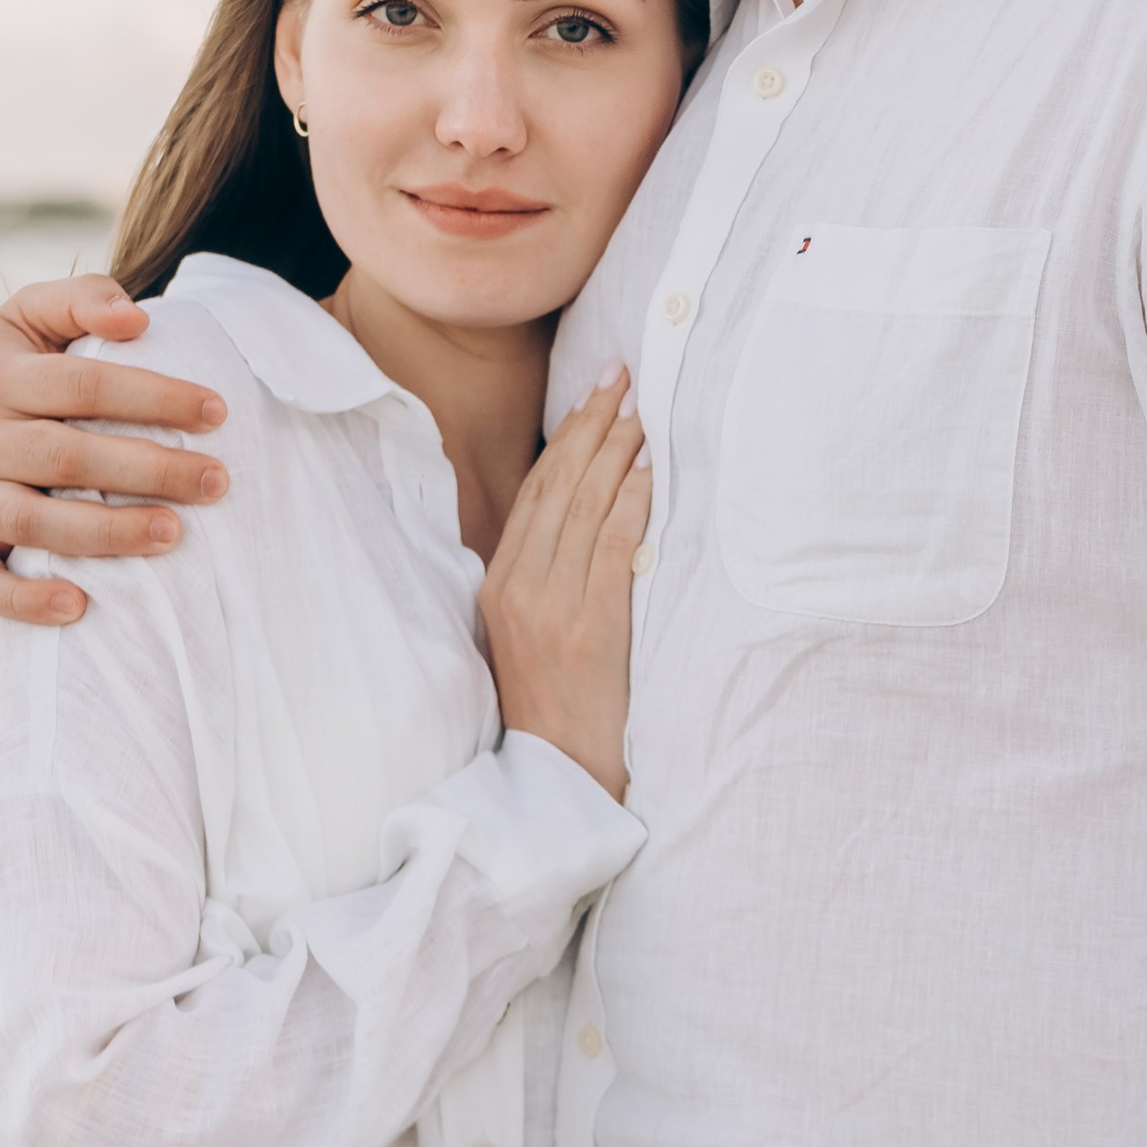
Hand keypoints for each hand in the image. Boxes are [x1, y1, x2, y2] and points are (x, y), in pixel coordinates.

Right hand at [0, 276, 231, 628]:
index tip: (217, 412)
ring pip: (34, 521)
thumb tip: (136, 318)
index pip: (85, 385)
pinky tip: (78, 607)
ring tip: (173, 534)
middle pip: (68, 457)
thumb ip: (80, 300)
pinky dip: (24, 600)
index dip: (153, 396)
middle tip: (217, 481)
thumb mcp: (25, 319)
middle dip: (149, 469)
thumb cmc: (0, 373)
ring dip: (106, 533)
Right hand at [480, 373, 649, 801]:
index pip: (534, 493)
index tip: (593, 394)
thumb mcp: (530, 632)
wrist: (561, 771)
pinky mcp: (587, 627)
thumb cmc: (556, 703)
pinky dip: (630, 501)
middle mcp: (517, 587)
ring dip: (615, 450)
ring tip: (641, 408)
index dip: (565, 438)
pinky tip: (649, 469)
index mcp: (498, 585)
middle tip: (621, 376)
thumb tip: (583, 512)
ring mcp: (549, 606)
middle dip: (591, 424)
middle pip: (556, 487)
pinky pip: (610, 547)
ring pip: (582, 507)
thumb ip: (544, 574)